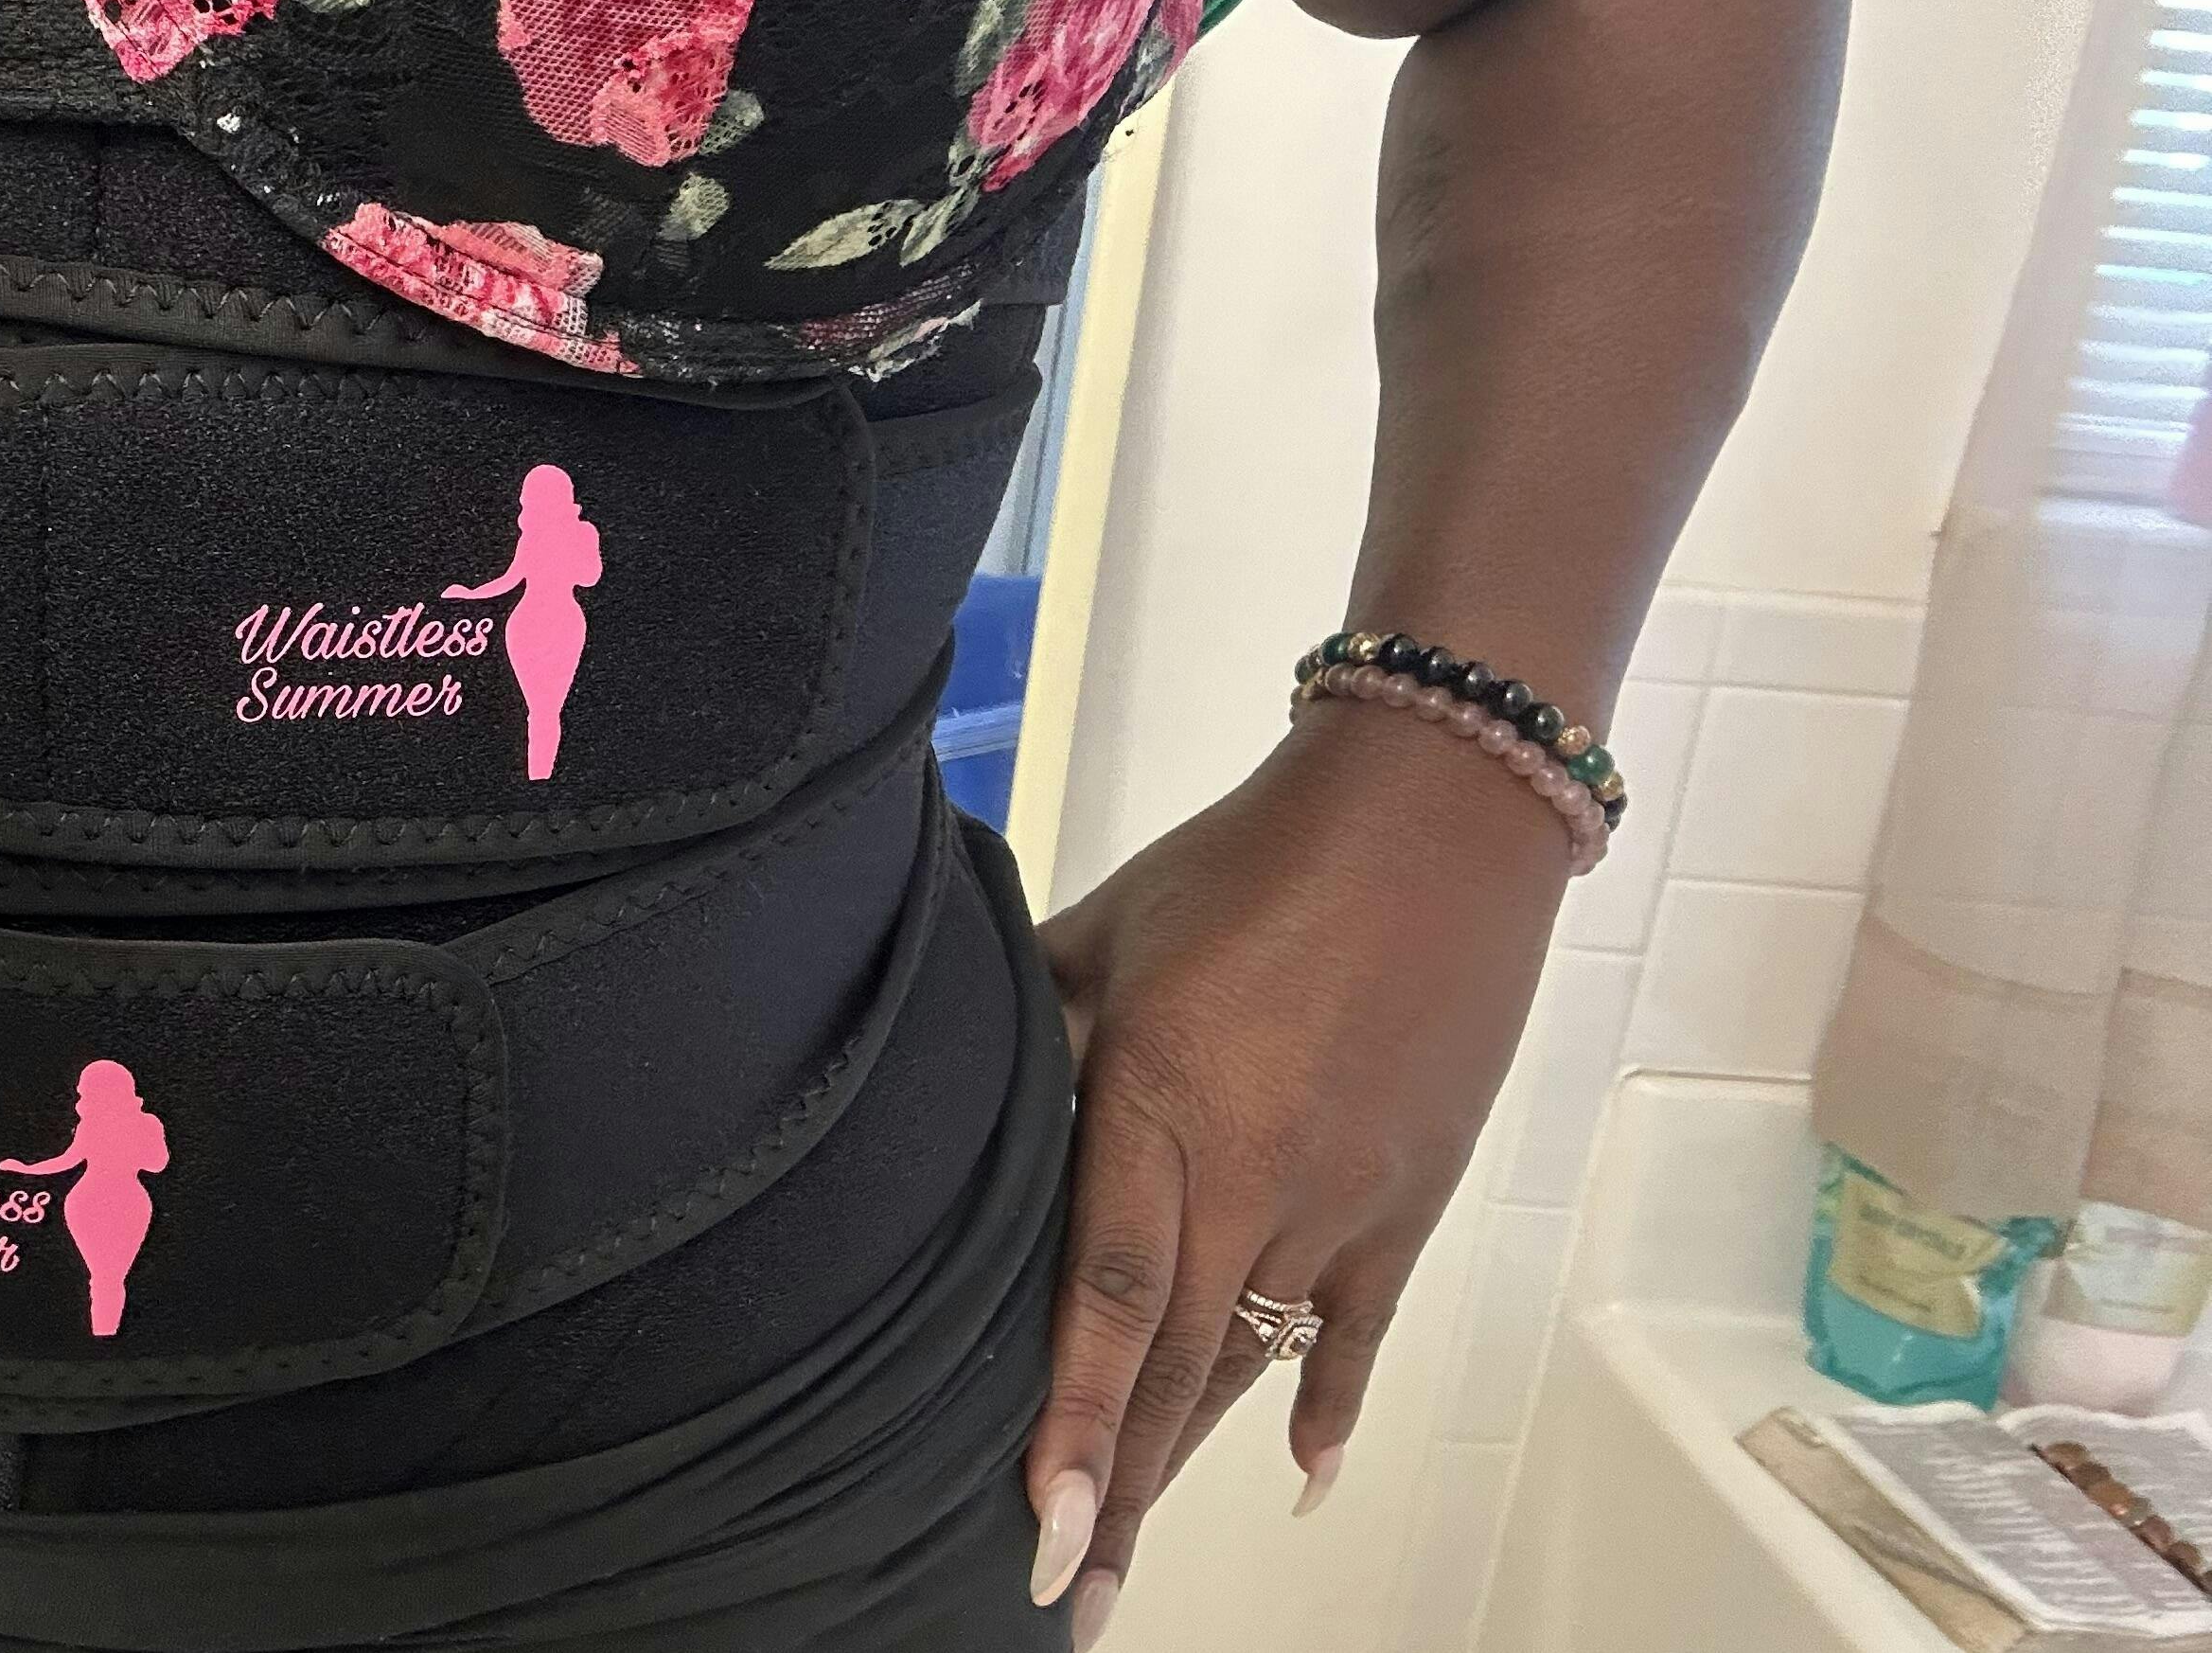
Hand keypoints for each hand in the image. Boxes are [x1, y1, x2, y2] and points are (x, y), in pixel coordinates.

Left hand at [1021, 705, 1572, 1643]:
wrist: (1433, 820)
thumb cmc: (1249, 863)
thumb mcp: (1103, 932)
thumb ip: (1032, 1027)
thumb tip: (960, 1091)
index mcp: (1163, 1108)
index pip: (1108, 1298)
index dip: (1070, 1417)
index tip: (1038, 1522)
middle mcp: (1255, 1178)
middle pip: (1173, 1366)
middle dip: (1115, 1490)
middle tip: (1069, 1597)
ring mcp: (1340, 1199)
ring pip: (1248, 1362)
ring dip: (1188, 1463)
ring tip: (1129, 1551)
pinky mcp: (1407, 1199)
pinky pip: (1356, 1325)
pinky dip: (1325, 1405)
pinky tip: (1298, 1478)